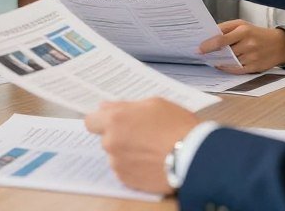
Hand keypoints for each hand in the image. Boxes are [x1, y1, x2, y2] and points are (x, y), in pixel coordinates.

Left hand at [85, 98, 199, 194]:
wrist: (193, 156)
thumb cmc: (176, 126)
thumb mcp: (153, 104)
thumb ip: (125, 106)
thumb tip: (106, 107)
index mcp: (115, 120)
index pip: (91, 121)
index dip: (101, 121)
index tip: (111, 121)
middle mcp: (111, 142)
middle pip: (106, 138)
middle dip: (119, 136)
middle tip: (140, 134)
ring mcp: (118, 163)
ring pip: (116, 155)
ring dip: (126, 152)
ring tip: (149, 150)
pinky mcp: (127, 180)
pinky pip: (124, 170)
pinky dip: (134, 167)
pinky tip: (150, 162)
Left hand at [198, 19, 284, 72]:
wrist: (280, 44)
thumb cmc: (257, 33)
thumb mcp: (242, 24)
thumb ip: (225, 28)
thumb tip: (209, 35)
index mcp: (243, 30)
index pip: (222, 39)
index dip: (208, 45)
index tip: (199, 48)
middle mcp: (248, 44)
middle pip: (224, 52)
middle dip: (211, 54)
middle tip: (201, 55)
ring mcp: (252, 57)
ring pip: (229, 62)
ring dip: (218, 62)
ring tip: (210, 59)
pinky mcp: (255, 67)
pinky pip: (236, 70)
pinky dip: (226, 68)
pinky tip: (220, 65)